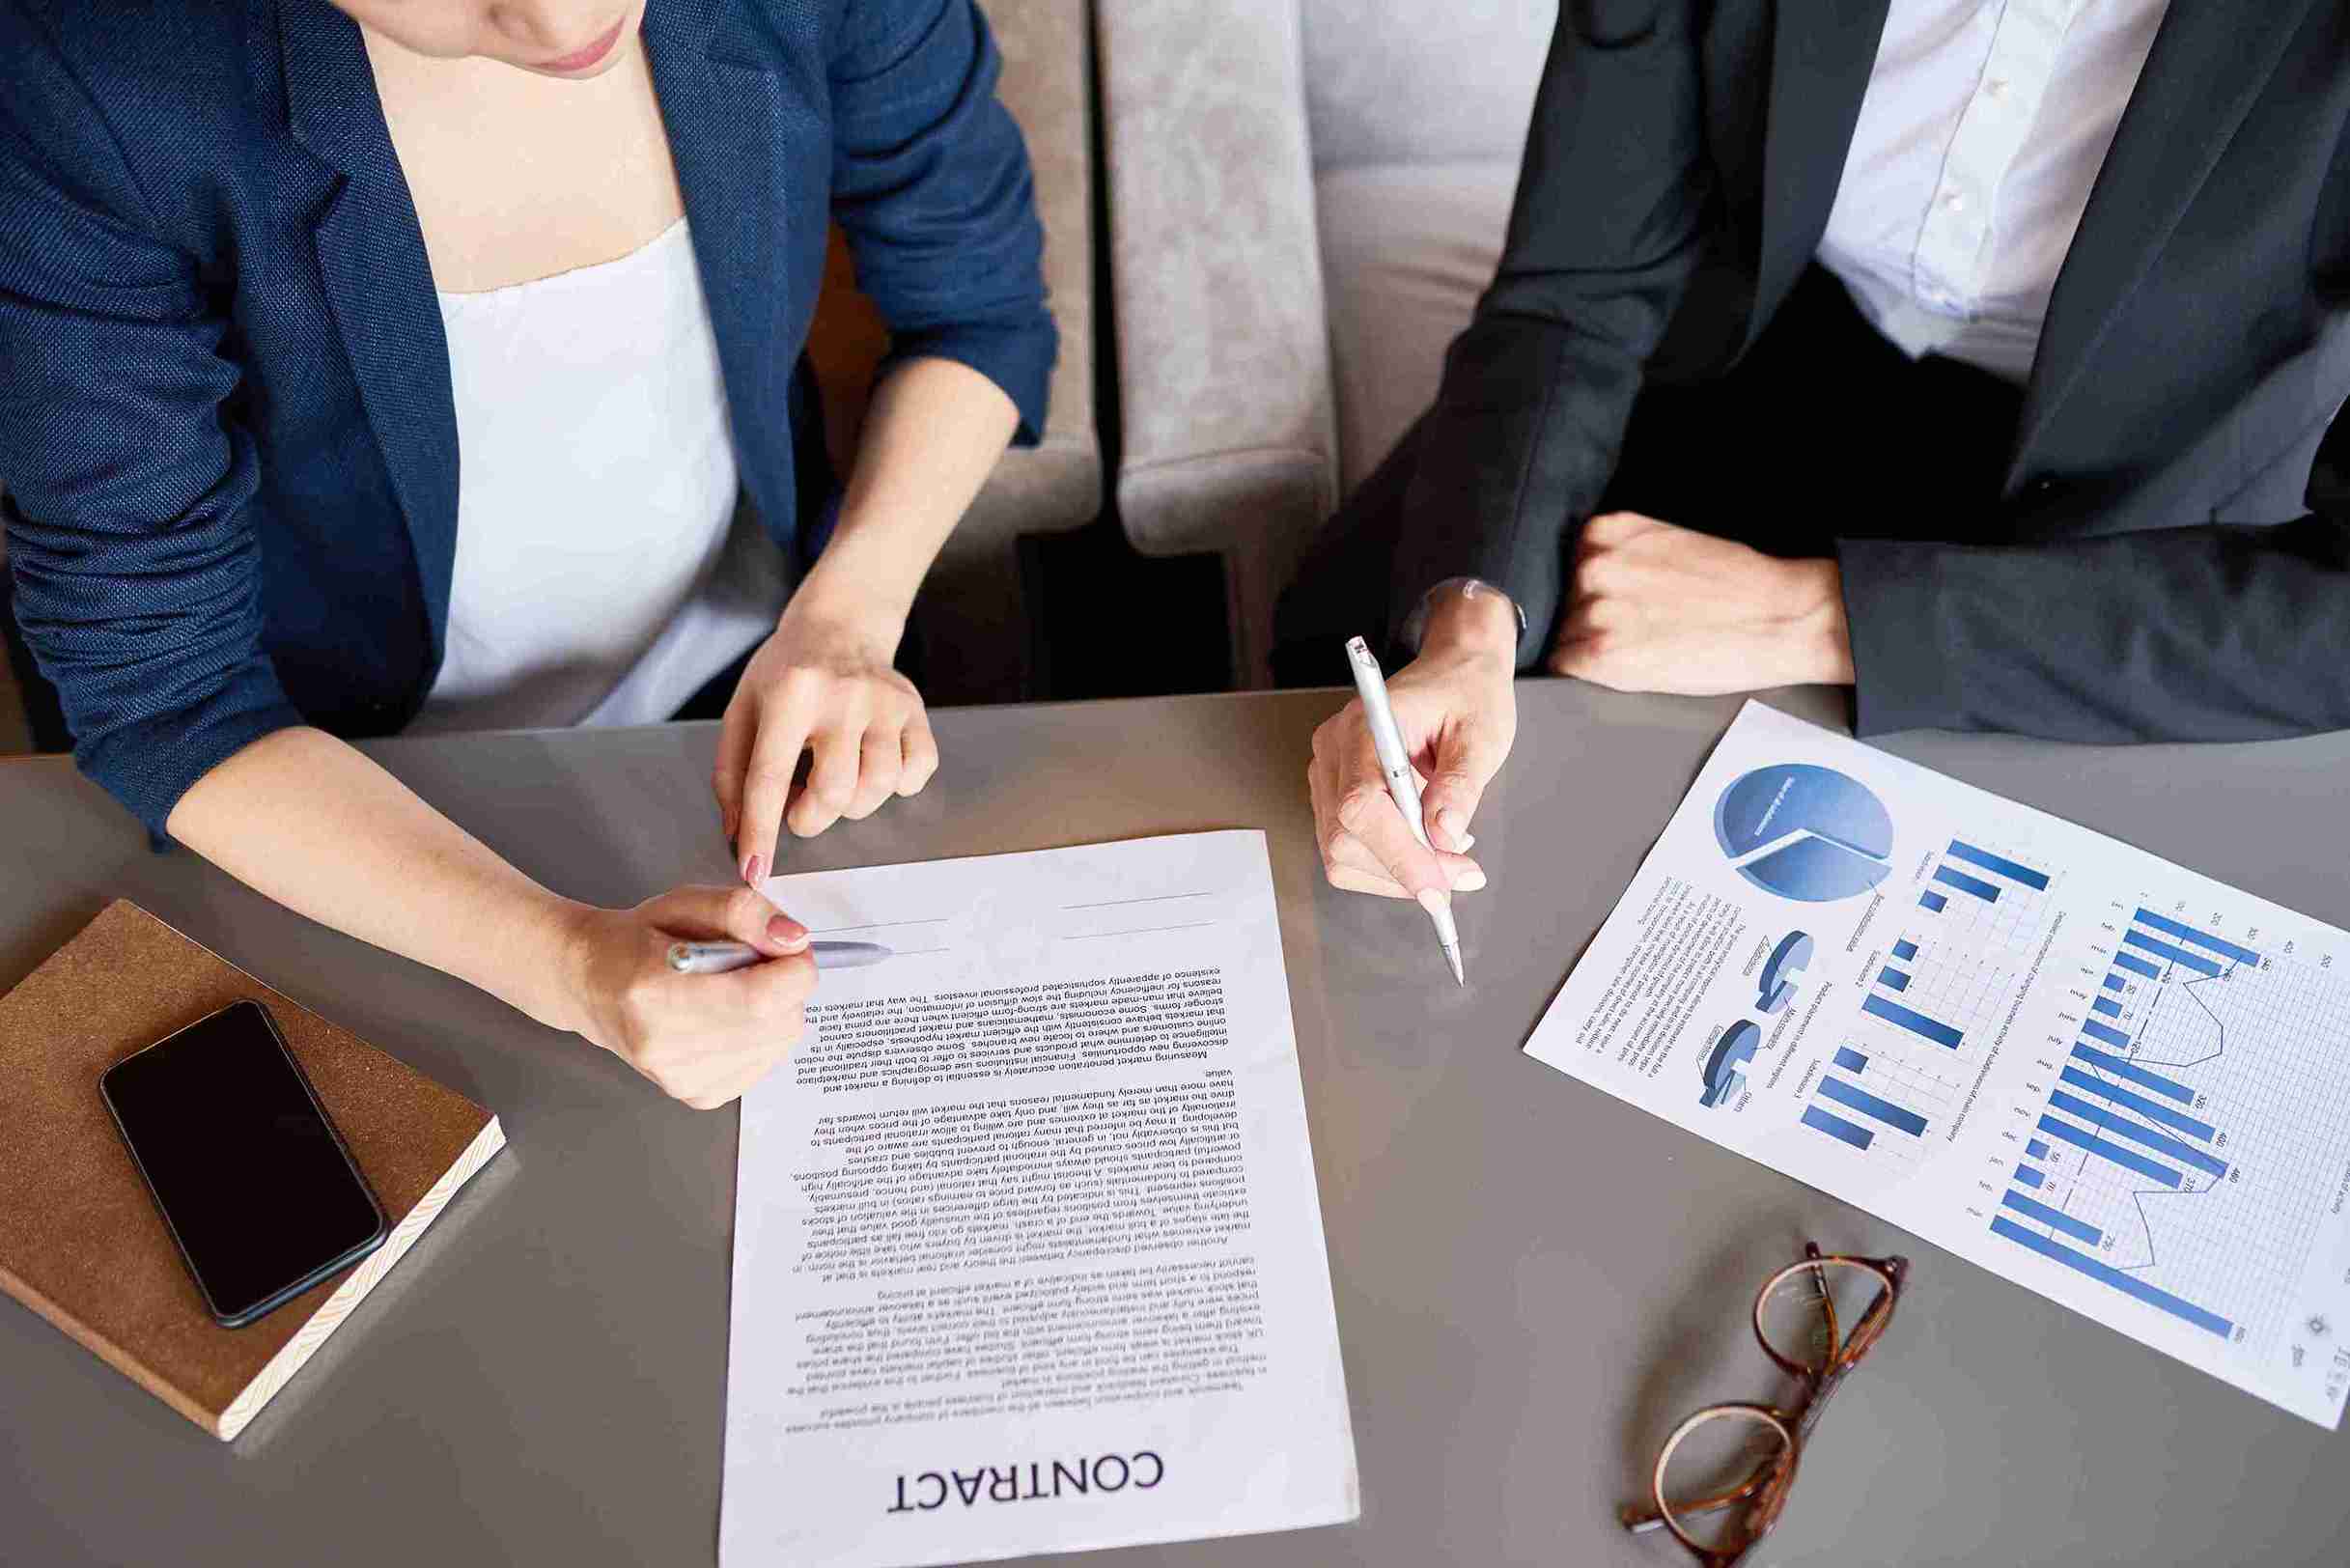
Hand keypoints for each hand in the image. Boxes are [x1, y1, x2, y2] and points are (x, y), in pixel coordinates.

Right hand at [554, 884, 817, 1108]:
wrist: (590, 985)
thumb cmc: (636, 941)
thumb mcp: (686, 903)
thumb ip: (744, 912)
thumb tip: (794, 940)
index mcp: (656, 994)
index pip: (760, 998)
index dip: (793, 968)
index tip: (784, 946)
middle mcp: (666, 1047)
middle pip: (778, 1021)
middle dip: (785, 984)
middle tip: (755, 961)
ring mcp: (682, 1079)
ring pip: (780, 1042)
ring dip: (775, 1008)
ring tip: (736, 987)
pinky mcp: (698, 1095)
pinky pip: (765, 1061)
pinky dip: (763, 1033)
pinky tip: (730, 1015)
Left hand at [714, 597, 938, 882]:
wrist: (840, 626)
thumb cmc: (785, 674)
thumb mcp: (743, 711)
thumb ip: (733, 774)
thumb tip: (739, 836)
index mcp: (790, 694)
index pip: (770, 776)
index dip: (761, 831)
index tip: (756, 871)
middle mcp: (842, 695)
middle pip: (835, 790)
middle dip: (812, 818)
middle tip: (800, 807)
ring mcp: (885, 702)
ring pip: (879, 787)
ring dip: (853, 805)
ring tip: (836, 783)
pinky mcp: (915, 710)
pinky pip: (916, 773)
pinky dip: (896, 785)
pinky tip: (872, 766)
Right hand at [1306, 587, 1517, 900]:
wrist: (1455, 671)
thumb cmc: (1466, 693)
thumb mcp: (1481, 736)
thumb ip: (1460, 786)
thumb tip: (1444, 836)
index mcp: (1366, 726)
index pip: (1360, 805)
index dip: (1397, 854)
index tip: (1439, 886)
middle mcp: (1335, 749)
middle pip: (1344, 837)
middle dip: (1404, 870)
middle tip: (1462, 875)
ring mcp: (1329, 772)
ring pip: (1341, 852)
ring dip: (1396, 873)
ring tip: (1449, 859)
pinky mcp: (1335, 792)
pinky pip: (1347, 846)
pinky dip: (1387, 863)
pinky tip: (1424, 849)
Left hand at [1547, 513, 1854, 692]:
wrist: (1779, 616)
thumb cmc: (1738, 584)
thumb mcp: (1669, 542)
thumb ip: (1622, 551)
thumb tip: (1589, 575)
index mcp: (1608, 532)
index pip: (1567, 564)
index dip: (1591, 590)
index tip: (1616, 601)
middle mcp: (1594, 566)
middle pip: (1564, 601)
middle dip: (1590, 616)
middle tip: (1637, 629)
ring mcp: (1595, 609)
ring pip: (1564, 634)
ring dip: (1591, 645)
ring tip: (1642, 647)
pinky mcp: (1602, 653)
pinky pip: (1564, 666)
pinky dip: (1588, 672)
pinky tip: (1625, 667)